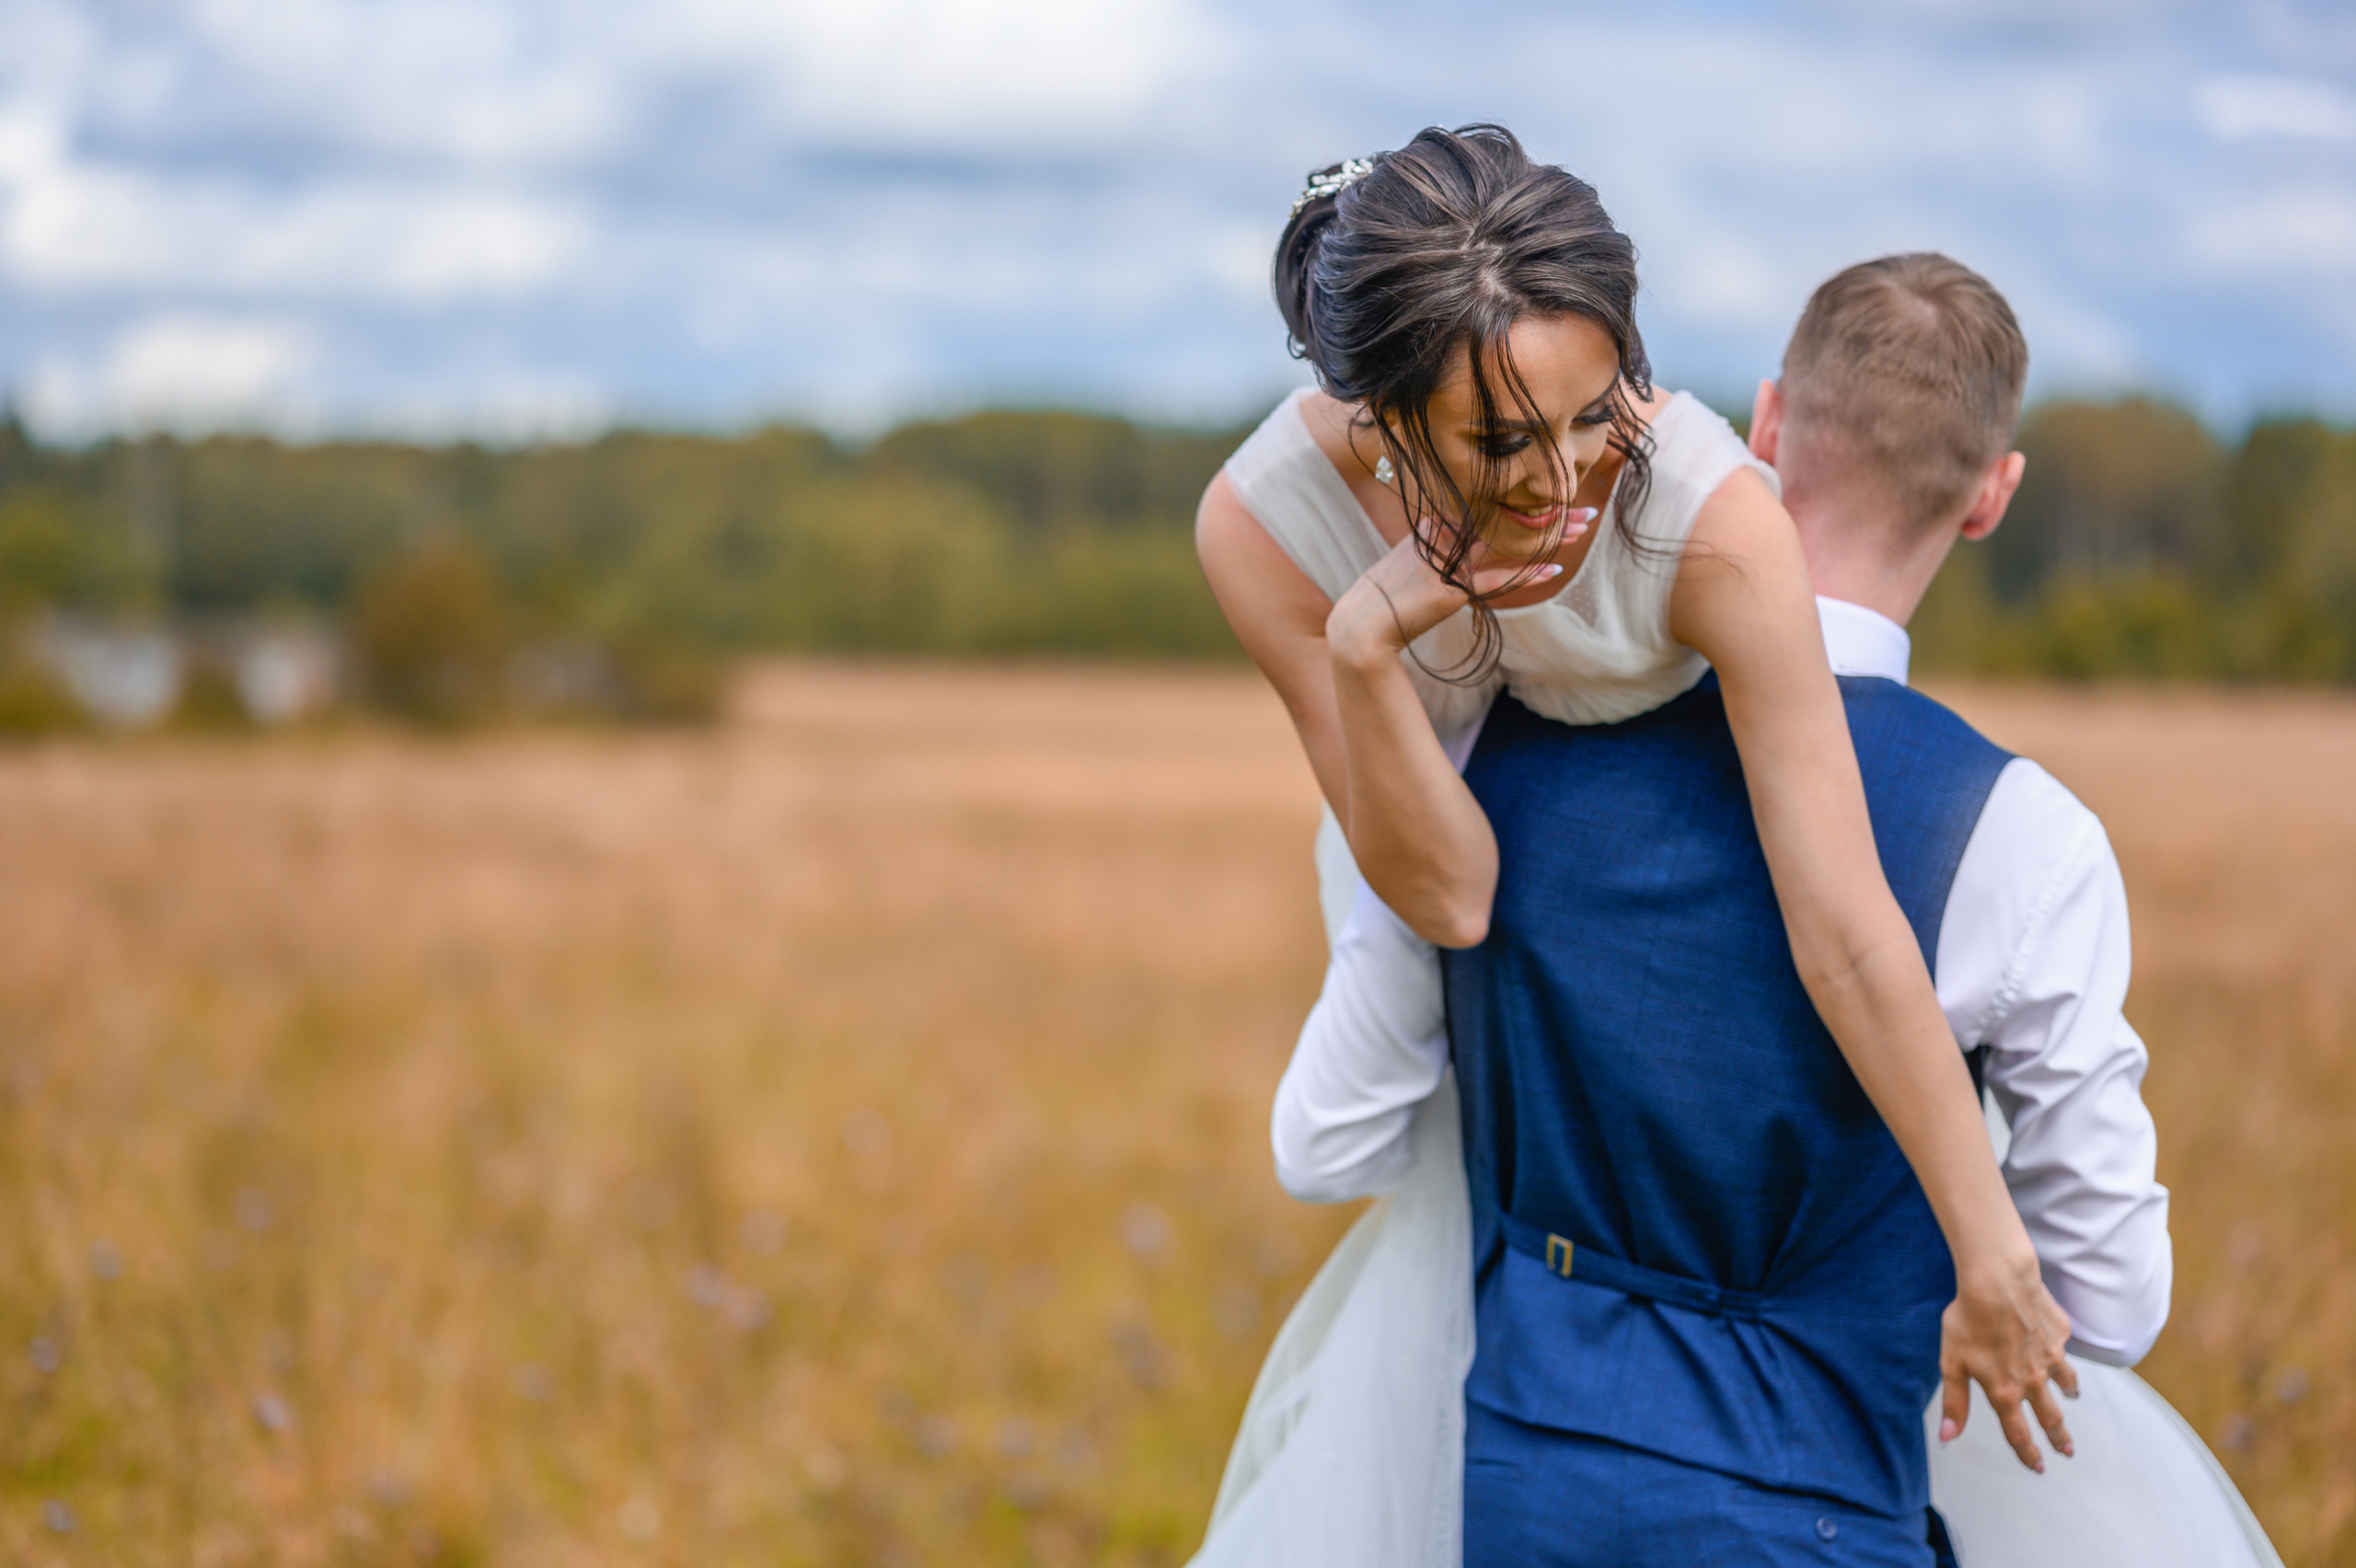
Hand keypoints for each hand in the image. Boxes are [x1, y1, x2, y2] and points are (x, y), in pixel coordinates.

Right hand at [1325, 513, 1592, 666]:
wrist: (1364, 624)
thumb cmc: (1387, 598)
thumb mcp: (1412, 564)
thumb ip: (1437, 548)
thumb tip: (1459, 547)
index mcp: (1436, 526)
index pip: (1489, 508)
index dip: (1524, 503)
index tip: (1555, 499)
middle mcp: (1445, 537)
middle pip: (1504, 518)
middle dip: (1547, 513)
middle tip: (1584, 509)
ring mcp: (1450, 561)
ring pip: (1507, 542)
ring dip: (1548, 537)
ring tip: (1582, 530)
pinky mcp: (1452, 588)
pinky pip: (1496, 579)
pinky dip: (1525, 574)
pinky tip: (1553, 570)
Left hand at [1938, 1250, 2079, 1471]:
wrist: (1998, 1282)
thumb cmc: (1969, 1320)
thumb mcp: (1952, 1364)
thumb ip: (1954, 1403)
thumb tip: (1948, 1437)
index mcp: (2005, 1392)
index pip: (2019, 1433)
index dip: (2028, 1453)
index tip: (2037, 1467)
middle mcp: (2032, 1380)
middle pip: (2050, 1417)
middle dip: (2059, 1437)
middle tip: (2067, 1451)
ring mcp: (2051, 1357)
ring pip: (2066, 1383)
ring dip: (2068, 1396)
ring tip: (2071, 1399)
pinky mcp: (2060, 1335)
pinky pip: (2063, 1350)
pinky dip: (2063, 1356)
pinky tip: (2059, 1351)